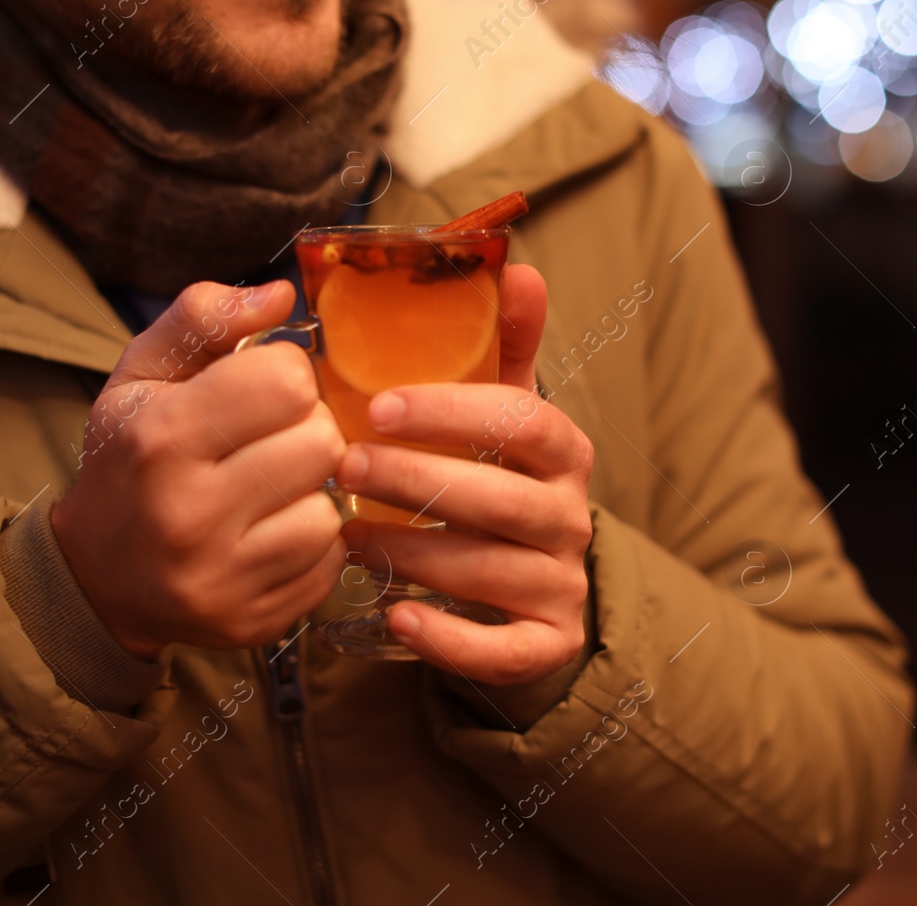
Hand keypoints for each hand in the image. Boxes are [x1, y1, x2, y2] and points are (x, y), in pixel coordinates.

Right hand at [51, 281, 347, 658]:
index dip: (284, 375)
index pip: (287, 379)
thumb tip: (284, 294)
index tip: (257, 391)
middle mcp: (190, 513)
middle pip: (322, 442)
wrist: (95, 579)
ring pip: (332, 508)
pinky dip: (311, 544)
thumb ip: (203, 317)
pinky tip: (271, 534)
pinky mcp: (253, 623)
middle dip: (305, 431)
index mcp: (161, 438)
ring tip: (269, 489)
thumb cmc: (129, 460)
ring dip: (312, 492)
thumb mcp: (141, 376)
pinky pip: (330, 563)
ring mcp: (222, 578)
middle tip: (269, 441)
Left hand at [336, 265, 594, 684]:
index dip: (453, 411)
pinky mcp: (544, 645)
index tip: (379, 404)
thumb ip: (504, 344)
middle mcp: (571, 517)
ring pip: (489, 572)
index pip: (524, 421)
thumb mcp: (502, 413)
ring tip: (346, 535)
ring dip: (413, 552)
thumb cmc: (493, 483)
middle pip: (499, 498)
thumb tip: (520, 266)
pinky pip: (502, 650)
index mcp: (563, 452)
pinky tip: (397, 614)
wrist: (526, 592)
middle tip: (345, 467)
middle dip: (416, 481)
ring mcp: (562, 585)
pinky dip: (449, 638)